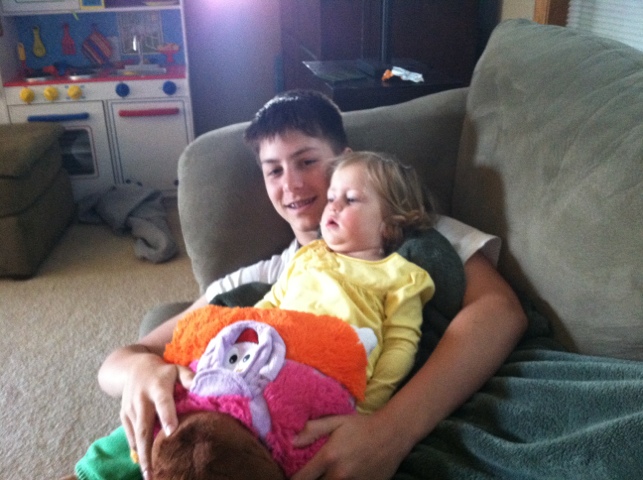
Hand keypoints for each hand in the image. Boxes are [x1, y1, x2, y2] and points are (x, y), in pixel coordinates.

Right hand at [119, 354, 193, 478]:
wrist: (134, 368)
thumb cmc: (163, 372)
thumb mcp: (177, 369)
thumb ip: (189, 377)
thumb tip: (202, 386)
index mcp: (158, 386)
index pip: (163, 402)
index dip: (167, 416)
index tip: (171, 432)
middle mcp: (141, 399)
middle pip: (144, 426)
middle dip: (148, 450)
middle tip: (153, 471)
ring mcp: (130, 409)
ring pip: (136, 435)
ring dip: (142, 456)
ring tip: (150, 475)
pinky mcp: (124, 416)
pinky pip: (130, 435)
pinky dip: (137, 449)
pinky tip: (145, 464)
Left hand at [291, 413, 407, 479]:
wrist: (392, 434)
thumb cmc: (362, 426)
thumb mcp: (336, 421)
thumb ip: (312, 430)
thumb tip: (292, 442)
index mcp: (329, 457)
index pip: (302, 479)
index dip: (295, 479)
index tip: (296, 476)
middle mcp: (339, 475)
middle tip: (312, 475)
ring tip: (328, 475)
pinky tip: (344, 477)